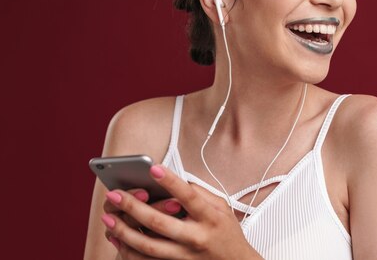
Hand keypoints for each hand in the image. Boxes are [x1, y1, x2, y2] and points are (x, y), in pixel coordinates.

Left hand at [101, 165, 260, 259]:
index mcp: (210, 218)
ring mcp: (184, 256)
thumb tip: (175, 181)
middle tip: (114, 194)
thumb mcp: (223, 208)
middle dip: (133, 207)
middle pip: (160, 223)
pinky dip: (128, 250)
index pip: (189, 197)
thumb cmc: (227, 233)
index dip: (171, 182)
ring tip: (108, 217)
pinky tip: (117, 238)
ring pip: (148, 246)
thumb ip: (200, 193)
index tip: (153, 168)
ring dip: (124, 231)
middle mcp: (196, 238)